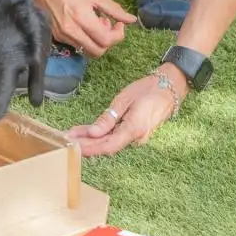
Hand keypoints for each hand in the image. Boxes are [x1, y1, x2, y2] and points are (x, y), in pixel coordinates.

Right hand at [34, 0, 135, 57]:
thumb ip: (114, 9)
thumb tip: (131, 20)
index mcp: (83, 18)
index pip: (106, 41)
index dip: (117, 36)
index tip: (119, 24)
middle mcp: (71, 31)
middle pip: (97, 51)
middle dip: (107, 41)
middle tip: (107, 25)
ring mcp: (62, 35)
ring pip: (86, 49)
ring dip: (95, 40)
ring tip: (94, 22)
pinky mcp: (56, 36)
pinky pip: (76, 44)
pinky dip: (84, 38)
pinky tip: (83, 24)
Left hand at [66, 67, 184, 155]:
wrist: (170, 87)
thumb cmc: (148, 89)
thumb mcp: (125, 99)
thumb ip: (108, 118)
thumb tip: (93, 133)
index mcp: (134, 129)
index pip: (108, 146)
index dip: (90, 149)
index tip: (74, 147)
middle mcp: (136, 138)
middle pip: (107, 146)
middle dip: (86, 144)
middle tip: (66, 140)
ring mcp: (137, 137)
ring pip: (110, 142)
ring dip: (92, 140)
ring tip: (72, 136)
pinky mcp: (136, 133)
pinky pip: (116, 137)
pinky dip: (101, 136)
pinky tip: (88, 133)